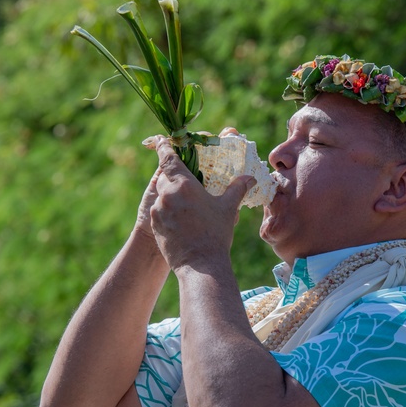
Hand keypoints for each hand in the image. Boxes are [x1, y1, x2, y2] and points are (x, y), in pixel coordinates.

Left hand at [147, 135, 255, 271]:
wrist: (201, 265)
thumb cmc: (216, 234)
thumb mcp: (228, 208)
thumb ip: (238, 188)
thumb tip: (250, 178)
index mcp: (183, 185)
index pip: (168, 158)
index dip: (164, 147)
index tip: (161, 141)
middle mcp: (166, 194)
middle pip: (165, 177)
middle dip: (174, 178)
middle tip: (187, 183)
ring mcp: (157, 211)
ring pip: (162, 196)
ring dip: (171, 196)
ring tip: (188, 207)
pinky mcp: (154, 226)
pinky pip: (159, 212)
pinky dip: (167, 212)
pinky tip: (182, 221)